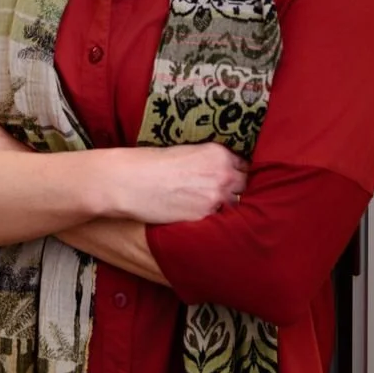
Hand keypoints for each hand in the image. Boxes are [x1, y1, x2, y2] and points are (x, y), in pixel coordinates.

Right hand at [108, 143, 248, 224]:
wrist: (128, 182)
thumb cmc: (150, 163)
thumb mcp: (185, 151)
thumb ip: (208, 161)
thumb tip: (219, 172)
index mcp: (218, 154)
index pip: (245, 165)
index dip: (238, 172)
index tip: (233, 178)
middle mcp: (222, 175)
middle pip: (245, 186)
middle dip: (236, 189)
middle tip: (222, 192)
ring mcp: (215, 199)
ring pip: (235, 205)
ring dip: (227, 206)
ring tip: (209, 205)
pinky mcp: (203, 218)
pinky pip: (217, 220)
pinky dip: (212, 219)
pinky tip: (198, 214)